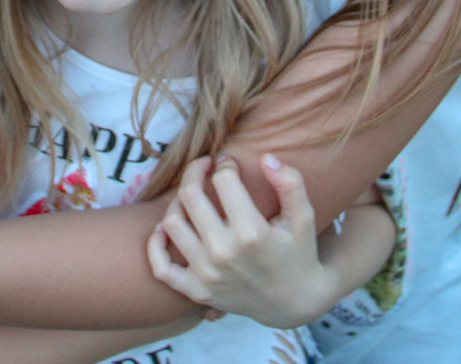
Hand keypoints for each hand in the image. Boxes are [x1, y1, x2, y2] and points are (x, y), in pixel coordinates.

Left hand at [146, 153, 330, 328]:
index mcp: (252, 233)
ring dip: (178, 200)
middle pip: (191, 196)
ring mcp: (207, 275)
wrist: (294, 302)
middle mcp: (224, 254)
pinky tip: (164, 228)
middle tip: (204, 165)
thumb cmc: (299, 253)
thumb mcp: (305, 217)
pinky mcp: (196, 291)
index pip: (224, 181)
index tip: (229, 163)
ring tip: (193, 195)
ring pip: (172, 223)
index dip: (226, 164)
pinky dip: (155, 244)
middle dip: (196, 170)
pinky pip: (161, 267)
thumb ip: (290, 183)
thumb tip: (266, 158)